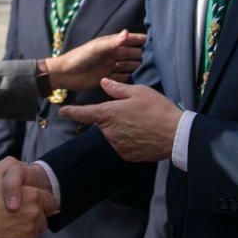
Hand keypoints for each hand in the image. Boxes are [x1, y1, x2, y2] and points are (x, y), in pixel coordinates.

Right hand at [0, 158, 54, 237]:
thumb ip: (13, 166)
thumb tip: (23, 165)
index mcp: (34, 196)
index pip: (50, 201)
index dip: (42, 201)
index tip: (34, 203)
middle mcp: (35, 215)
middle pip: (43, 220)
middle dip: (34, 218)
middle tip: (18, 216)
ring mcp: (28, 233)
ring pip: (33, 235)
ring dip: (25, 232)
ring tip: (9, 228)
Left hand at [47, 29, 145, 90]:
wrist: (64, 75)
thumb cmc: (78, 58)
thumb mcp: (96, 48)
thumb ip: (112, 42)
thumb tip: (127, 32)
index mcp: (109, 44)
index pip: (128, 40)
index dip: (139, 39)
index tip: (152, 40)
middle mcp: (112, 55)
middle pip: (131, 54)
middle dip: (141, 54)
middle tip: (154, 58)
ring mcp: (110, 66)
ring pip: (128, 66)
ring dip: (136, 67)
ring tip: (148, 70)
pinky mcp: (107, 78)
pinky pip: (121, 78)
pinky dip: (127, 78)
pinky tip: (134, 80)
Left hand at [60, 79, 181, 161]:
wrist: (175, 135)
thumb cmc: (157, 109)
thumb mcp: (138, 92)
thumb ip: (117, 89)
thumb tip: (103, 82)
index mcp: (109, 114)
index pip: (85, 113)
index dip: (72, 112)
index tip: (62, 111)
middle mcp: (109, 131)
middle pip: (103, 122)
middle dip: (112, 116)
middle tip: (133, 111)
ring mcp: (118, 145)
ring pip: (113, 133)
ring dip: (121, 128)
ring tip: (141, 122)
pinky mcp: (127, 155)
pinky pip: (122, 144)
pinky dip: (129, 139)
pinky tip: (143, 133)